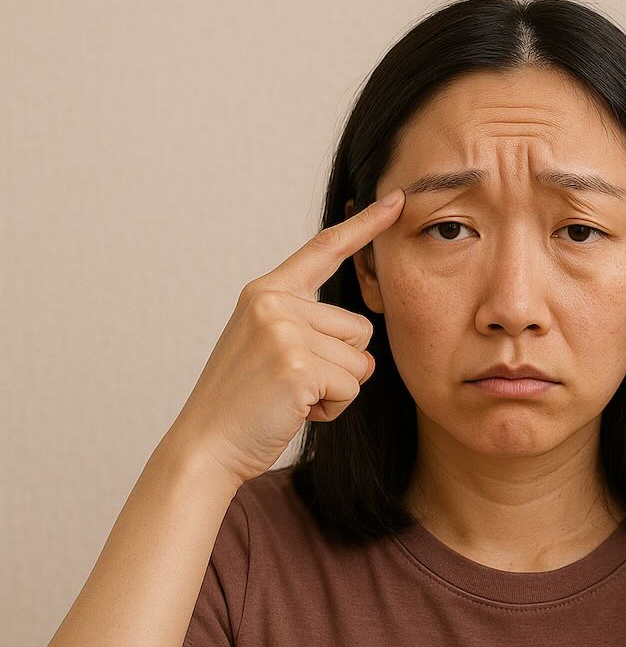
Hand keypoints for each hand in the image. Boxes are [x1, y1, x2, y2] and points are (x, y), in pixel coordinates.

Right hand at [168, 189, 404, 485]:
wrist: (207, 446)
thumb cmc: (245, 403)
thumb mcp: (267, 343)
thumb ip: (303, 321)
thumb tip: (360, 324)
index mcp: (267, 291)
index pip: (325, 249)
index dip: (365, 225)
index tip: (396, 200)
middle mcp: (274, 302)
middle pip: (361, 328)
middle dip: (340, 365)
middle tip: (292, 384)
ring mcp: (284, 332)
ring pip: (361, 361)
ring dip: (337, 389)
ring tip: (291, 396)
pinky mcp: (297, 365)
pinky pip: (352, 387)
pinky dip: (333, 408)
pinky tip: (295, 410)